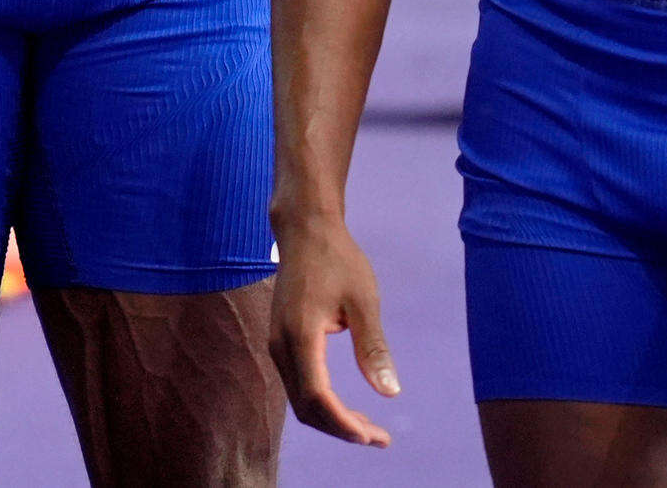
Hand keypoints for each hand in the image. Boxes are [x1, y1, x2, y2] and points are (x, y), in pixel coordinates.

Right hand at [269, 216, 399, 445]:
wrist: (305, 229)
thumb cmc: (337, 259)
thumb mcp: (364, 300)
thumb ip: (373, 348)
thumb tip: (389, 392)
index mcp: (301, 336)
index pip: (317, 397)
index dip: (343, 423)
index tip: (373, 436)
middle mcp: (281, 345)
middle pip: (305, 407)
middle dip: (340, 428)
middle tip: (378, 437)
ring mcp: (276, 344)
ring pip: (300, 399)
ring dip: (331, 418)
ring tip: (367, 427)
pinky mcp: (280, 341)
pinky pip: (298, 384)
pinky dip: (321, 402)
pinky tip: (346, 405)